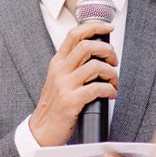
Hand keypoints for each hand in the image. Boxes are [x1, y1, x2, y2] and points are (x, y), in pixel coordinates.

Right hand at [30, 22, 118, 146]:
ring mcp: (65, 85)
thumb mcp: (60, 79)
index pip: (75, 35)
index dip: (94, 27)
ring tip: (114, 83)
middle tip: (113, 62)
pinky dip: (110, 90)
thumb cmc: (56, 104)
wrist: (42, 129)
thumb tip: (99, 53)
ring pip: (96, 66)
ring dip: (112, 74)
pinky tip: (111, 94)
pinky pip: (97, 88)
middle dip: (108, 51)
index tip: (108, 28)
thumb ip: (74, 65)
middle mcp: (60, 70)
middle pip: (88, 46)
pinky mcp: (71, 101)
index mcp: (58, 62)